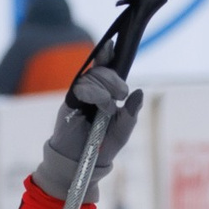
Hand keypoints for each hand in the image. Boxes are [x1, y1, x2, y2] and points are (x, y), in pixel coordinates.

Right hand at [32, 66, 143, 199]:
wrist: (83, 163)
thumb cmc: (103, 146)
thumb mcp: (123, 130)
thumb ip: (131, 112)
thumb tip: (139, 91)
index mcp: (105, 93)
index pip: (105, 69)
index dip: (107, 55)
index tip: (112, 45)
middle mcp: (91, 91)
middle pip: (101, 70)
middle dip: (114, 78)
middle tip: (122, 94)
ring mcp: (79, 96)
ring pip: (91, 76)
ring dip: (105, 88)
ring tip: (109, 107)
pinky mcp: (69, 103)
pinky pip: (80, 88)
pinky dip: (94, 94)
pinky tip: (101, 107)